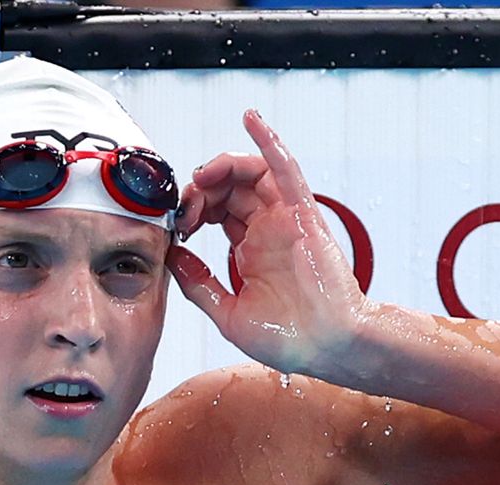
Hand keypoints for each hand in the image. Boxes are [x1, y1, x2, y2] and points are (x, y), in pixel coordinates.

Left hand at [168, 110, 369, 375]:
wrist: (329, 349)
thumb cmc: (289, 339)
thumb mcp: (228, 314)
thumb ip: (199, 283)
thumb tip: (170, 257)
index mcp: (251, 251)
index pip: (217, 211)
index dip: (193, 209)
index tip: (177, 226)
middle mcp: (268, 230)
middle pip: (231, 189)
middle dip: (202, 190)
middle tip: (186, 208)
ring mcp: (287, 220)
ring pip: (254, 174)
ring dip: (224, 167)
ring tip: (204, 176)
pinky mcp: (305, 216)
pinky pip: (287, 170)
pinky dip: (269, 143)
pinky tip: (251, 120)